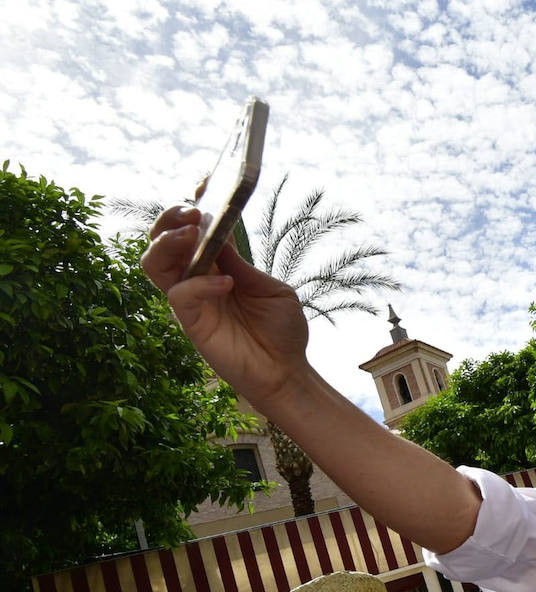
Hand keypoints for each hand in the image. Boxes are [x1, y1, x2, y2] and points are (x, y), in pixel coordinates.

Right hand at [141, 206, 308, 407]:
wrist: (287, 370)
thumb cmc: (281, 329)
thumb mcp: (270, 288)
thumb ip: (242, 265)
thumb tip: (219, 233)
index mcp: (217, 265)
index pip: (193, 229)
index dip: (193, 204)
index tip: (205, 182)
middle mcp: (197, 278)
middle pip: (161, 240)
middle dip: (171, 218)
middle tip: (193, 211)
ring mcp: (191, 300)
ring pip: (153, 262)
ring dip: (168, 242)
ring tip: (193, 233)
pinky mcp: (190, 322)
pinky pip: (179, 295)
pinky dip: (200, 284)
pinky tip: (226, 284)